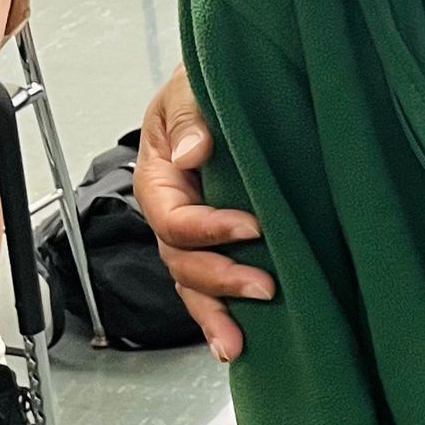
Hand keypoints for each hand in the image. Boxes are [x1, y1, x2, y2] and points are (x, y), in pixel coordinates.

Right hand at [133, 63, 272, 362]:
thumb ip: (188, 118)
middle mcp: (172, 208)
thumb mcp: (191, 87)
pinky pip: (207, 282)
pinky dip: (218, 311)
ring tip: (236, 343)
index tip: (252, 226)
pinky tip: (235, 339)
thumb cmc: (205, 84)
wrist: (232, 81)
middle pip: (180, 260)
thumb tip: (192, 152)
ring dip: (212, 313)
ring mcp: (193, 230)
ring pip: (190, 281)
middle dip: (219, 278)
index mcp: (160, 174)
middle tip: (265, 286)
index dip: (209, 228)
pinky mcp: (217, 241)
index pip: (173, 216)